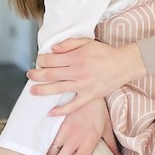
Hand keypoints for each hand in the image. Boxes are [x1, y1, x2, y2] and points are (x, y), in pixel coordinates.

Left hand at [27, 39, 146, 115]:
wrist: (124, 64)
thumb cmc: (105, 52)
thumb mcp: (87, 42)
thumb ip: (69, 43)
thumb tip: (52, 49)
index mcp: (77, 56)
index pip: (52, 59)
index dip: (41, 60)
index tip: (38, 61)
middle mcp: (78, 71)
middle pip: (51, 74)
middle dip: (37, 75)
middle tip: (30, 75)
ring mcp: (83, 85)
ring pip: (57, 89)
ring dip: (42, 90)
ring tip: (32, 91)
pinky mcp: (90, 96)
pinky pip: (73, 105)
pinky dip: (61, 110)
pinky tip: (50, 112)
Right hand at [40, 97, 119, 154]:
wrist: (87, 91)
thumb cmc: (99, 111)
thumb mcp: (107, 128)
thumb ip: (111, 145)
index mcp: (90, 139)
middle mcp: (76, 137)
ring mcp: (65, 131)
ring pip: (53, 151)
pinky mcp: (59, 125)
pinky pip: (50, 141)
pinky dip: (45, 152)